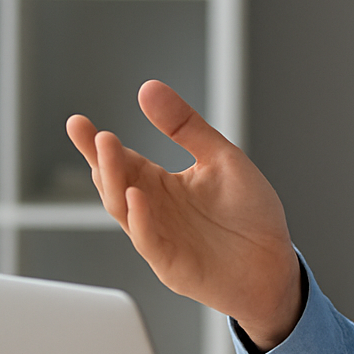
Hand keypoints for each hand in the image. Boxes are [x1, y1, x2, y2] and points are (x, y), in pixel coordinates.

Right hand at [66, 79, 302, 349]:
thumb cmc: (250, 216)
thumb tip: (150, 89)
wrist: (274, 265)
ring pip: (124, 209)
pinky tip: (136, 198)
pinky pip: (149, 240)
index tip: (78, 123)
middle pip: (116, 183)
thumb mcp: (222, 158)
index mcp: (163, 186)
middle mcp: (154, 210)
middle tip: (91, 133)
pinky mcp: (171, 263)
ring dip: (115, 181)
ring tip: (110, 151)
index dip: (98, 144)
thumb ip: (186, 126)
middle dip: (102, 158)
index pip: (123, 160)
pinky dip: (141, 219)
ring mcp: (159, 237)